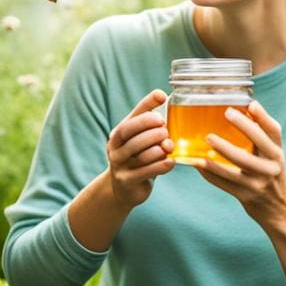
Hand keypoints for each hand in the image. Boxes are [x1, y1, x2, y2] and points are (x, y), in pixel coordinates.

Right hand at [106, 89, 174, 209]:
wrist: (124, 189)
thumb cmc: (139, 159)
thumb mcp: (142, 141)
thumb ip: (153, 126)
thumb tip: (169, 102)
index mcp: (119, 133)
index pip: (132, 115)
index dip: (147, 104)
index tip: (162, 96)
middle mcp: (115, 147)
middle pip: (129, 132)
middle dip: (149, 127)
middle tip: (165, 128)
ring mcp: (118, 164)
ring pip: (138, 153)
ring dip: (157, 148)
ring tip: (169, 146)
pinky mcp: (126, 181)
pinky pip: (145, 171)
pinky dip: (160, 166)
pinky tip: (171, 162)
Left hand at [190, 101, 285, 227]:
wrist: (280, 210)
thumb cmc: (271, 174)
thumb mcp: (273, 155)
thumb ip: (263, 135)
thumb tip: (247, 107)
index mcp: (277, 154)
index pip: (273, 132)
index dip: (263, 117)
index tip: (250, 104)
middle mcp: (271, 167)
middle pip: (258, 144)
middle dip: (243, 127)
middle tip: (227, 112)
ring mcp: (258, 183)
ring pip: (238, 164)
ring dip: (221, 151)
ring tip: (207, 138)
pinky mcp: (245, 196)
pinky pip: (224, 182)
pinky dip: (210, 172)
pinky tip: (197, 162)